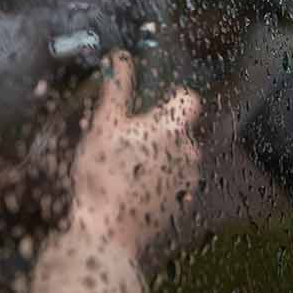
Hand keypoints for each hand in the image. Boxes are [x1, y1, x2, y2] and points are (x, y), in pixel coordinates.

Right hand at [68, 51, 201, 253]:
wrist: (107, 234)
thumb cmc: (104, 176)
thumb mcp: (103, 125)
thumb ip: (116, 88)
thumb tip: (121, 57)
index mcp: (173, 128)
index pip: (188, 99)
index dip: (171, 98)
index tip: (149, 106)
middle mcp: (189, 153)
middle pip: (179, 130)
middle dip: (156, 132)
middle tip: (125, 143)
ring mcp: (188, 181)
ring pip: (176, 158)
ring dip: (157, 158)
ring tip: (125, 169)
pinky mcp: (181, 205)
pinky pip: (173, 183)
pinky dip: (157, 182)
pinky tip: (132, 191)